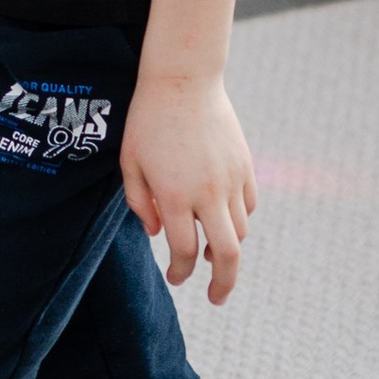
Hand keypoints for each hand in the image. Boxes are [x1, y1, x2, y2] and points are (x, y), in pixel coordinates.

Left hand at [121, 71, 255, 301]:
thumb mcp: (130, 163)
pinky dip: (239, 219)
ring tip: (211, 253)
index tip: (175, 279)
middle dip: (223, 284)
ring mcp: (231, 179)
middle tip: (216, 298)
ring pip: (240, 231)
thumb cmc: (148, 121)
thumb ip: (141, 203)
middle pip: (227, 255)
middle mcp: (208, 193)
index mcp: (175, 195)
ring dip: (226, 248)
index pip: (183, 251)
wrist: (183, 81)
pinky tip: (223, 218)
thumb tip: (159, 234)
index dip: (179, 272)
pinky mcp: (245, 165)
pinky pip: (249, 205)